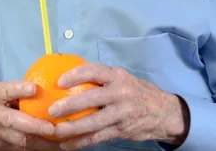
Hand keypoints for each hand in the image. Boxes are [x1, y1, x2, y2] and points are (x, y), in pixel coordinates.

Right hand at [0, 80, 59, 150]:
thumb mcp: (1, 91)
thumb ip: (19, 91)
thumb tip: (51, 87)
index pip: (7, 90)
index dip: (20, 89)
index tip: (34, 89)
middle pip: (14, 122)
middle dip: (35, 126)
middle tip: (52, 128)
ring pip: (21, 140)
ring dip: (43, 143)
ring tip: (62, 141)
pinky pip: (21, 150)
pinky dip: (39, 149)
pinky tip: (54, 148)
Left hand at [47, 64, 189, 149]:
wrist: (163, 112)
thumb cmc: (135, 92)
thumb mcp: (122, 78)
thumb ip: (101, 79)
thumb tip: (69, 76)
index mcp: (117, 76)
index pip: (94, 71)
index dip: (76, 74)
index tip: (60, 81)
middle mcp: (120, 93)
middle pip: (92, 98)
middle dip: (70, 105)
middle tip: (52, 110)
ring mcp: (122, 113)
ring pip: (94, 122)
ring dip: (73, 128)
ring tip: (56, 131)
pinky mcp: (121, 130)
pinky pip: (98, 138)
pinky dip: (81, 142)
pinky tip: (67, 145)